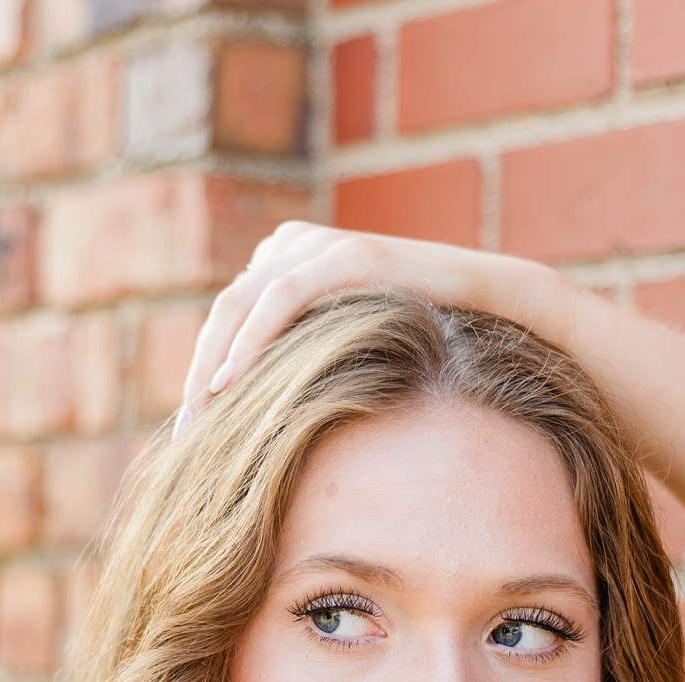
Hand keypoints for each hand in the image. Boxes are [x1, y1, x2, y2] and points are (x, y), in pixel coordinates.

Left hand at [179, 224, 548, 421]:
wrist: (498, 305)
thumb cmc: (426, 342)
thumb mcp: (351, 351)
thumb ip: (306, 362)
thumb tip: (265, 421)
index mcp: (287, 261)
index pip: (227, 320)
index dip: (204, 373)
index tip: (194, 433)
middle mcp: (294, 243)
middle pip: (224, 312)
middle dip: (199, 374)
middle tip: (186, 435)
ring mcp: (320, 244)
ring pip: (240, 303)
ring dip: (214, 363)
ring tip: (201, 416)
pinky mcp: (348, 255)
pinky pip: (282, 298)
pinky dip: (251, 341)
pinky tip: (232, 384)